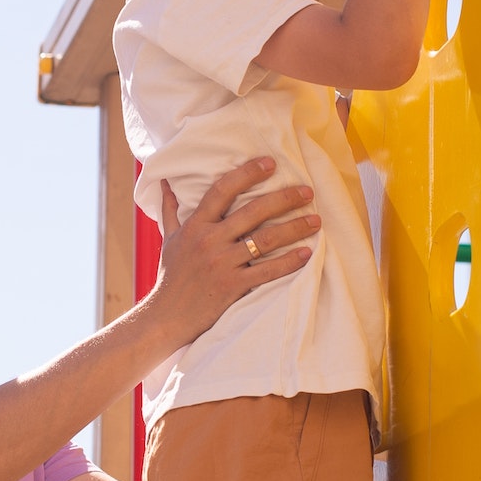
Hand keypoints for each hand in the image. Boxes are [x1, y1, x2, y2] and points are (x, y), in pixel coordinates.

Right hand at [143, 157, 317, 344]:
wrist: (166, 316)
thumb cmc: (171, 276)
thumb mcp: (168, 239)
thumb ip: (170, 209)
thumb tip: (165, 182)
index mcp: (195, 225)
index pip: (222, 190)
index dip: (247, 173)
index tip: (270, 163)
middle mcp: (209, 241)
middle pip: (253, 211)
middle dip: (283, 198)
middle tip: (307, 191)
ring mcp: (222, 264)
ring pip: (266, 239)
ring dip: (294, 228)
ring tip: (315, 220)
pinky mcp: (233, 286)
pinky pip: (268, 271)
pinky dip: (289, 261)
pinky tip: (307, 253)